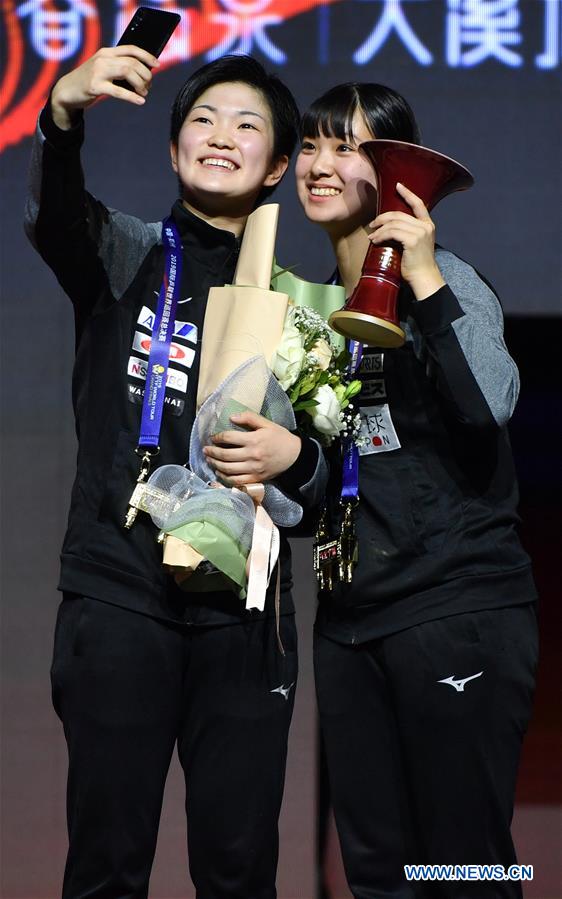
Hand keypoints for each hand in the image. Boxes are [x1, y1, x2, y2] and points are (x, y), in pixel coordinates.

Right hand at [50, 46, 158, 128]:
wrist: (67, 91)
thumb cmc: (89, 81)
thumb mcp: (103, 69)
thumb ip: (118, 68)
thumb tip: (142, 74)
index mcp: (107, 52)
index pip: (131, 49)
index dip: (146, 56)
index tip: (157, 65)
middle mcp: (103, 59)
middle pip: (132, 63)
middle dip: (146, 75)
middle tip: (148, 87)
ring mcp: (98, 71)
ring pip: (128, 73)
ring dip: (141, 84)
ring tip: (144, 93)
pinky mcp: (94, 86)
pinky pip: (118, 91)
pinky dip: (132, 97)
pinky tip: (140, 102)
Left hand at [203, 412, 301, 486]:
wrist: (295, 456)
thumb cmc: (280, 438)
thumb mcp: (267, 424)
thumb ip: (250, 418)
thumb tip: (232, 417)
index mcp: (254, 440)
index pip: (229, 438)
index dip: (217, 437)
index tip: (212, 438)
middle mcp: (252, 455)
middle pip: (225, 455)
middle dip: (212, 452)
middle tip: (205, 450)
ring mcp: (253, 469)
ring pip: (228, 469)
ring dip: (216, 464)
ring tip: (209, 460)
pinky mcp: (256, 479)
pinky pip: (236, 480)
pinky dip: (225, 477)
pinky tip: (220, 472)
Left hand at [368, 182, 444, 299]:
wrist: (423, 277)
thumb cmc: (416, 264)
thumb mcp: (416, 244)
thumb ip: (408, 232)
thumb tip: (389, 228)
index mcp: (428, 225)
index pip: (418, 204)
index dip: (407, 193)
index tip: (398, 186)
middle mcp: (425, 226)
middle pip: (399, 214)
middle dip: (383, 217)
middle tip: (373, 224)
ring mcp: (420, 232)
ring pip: (393, 224)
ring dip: (379, 229)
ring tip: (372, 236)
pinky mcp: (413, 240)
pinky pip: (392, 233)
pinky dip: (381, 235)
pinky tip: (375, 240)